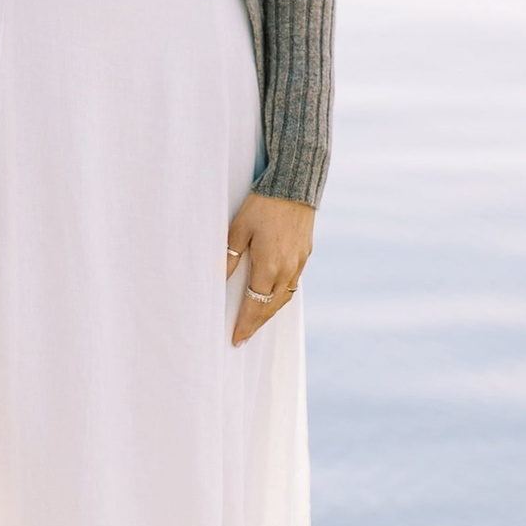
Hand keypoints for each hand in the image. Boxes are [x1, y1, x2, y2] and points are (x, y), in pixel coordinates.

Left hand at [226, 190, 312, 341]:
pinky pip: (293, 283)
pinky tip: (273, 295)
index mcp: (269, 267)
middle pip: (272, 307)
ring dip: (271, 311)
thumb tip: (219, 280)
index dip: (246, 324)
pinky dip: (282, 295)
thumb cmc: (262, 205)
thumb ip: (229, 257)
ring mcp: (299, 263)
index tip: (236, 339)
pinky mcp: (305, 254)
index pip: (255, 306)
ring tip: (257, 320)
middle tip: (244, 337)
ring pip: (285, 297)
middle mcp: (287, 270)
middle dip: (257, 324)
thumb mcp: (238, 229)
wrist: (294, 185)